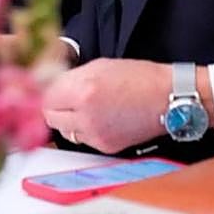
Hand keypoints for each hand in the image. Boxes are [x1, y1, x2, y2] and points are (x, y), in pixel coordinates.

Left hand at [42, 58, 171, 154]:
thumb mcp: (99, 66)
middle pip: (49, 117)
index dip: (47, 91)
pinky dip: (85, 130)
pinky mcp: (106, 147)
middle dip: (54, 106)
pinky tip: (98, 117)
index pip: (45, 97)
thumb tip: (51, 85)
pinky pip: (83, 139)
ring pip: (64, 131)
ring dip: (67, 120)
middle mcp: (86, 116)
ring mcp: (96, 135)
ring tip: (83, 108)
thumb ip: (71, 77)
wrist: (168, 98)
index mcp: (83, 91)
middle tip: (63, 98)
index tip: (50, 88)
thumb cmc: (139, 78)